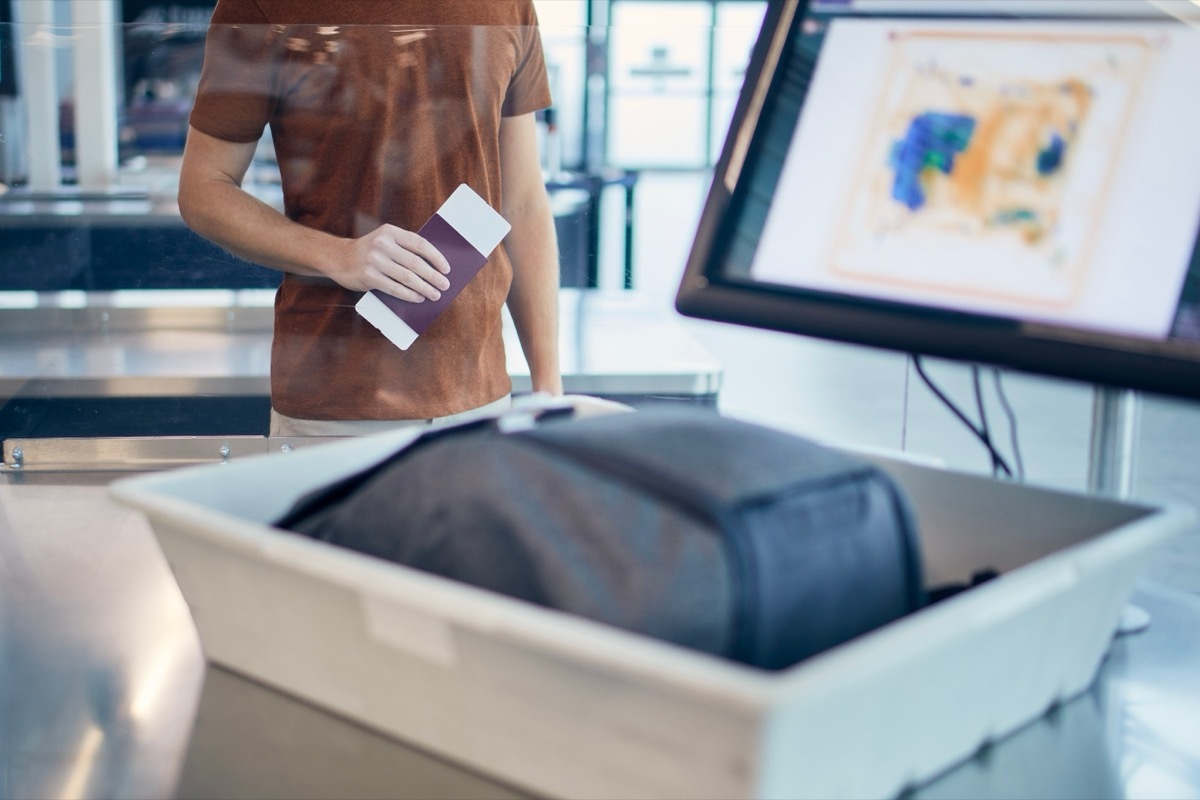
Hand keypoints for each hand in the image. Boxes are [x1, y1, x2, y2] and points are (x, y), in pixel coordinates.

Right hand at [334, 224, 450, 301]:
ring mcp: (374, 260)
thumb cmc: (369, 251)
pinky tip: (418, 298)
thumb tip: (433, 267)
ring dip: (424, 288)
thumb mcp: (384, 241)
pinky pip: (394, 288)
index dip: (436, 257)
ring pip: (407, 277)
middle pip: (415, 263)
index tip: (447, 269)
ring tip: (434, 295)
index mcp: (390, 232)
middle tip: (444, 285)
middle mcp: (382, 244)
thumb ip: (404, 249)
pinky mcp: (368, 276)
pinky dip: (409, 295)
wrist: (338, 258)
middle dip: (433, 276)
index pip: (419, 244)